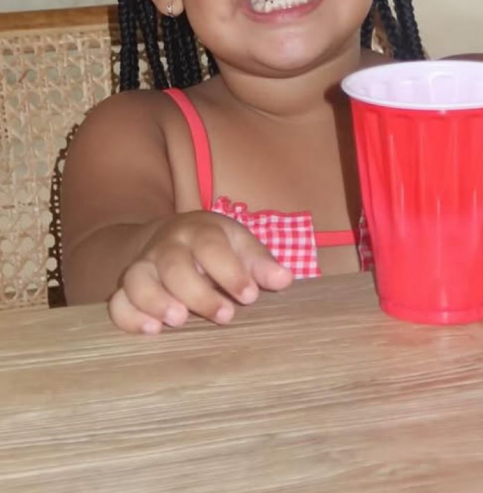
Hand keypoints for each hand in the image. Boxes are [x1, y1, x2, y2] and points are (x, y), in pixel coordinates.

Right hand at [108, 211, 292, 333]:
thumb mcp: (240, 244)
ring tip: (179, 321)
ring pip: (138, 279)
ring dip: (156, 301)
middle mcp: (168, 246)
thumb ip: (260, 262)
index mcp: (200, 231)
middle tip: (225, 317)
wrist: (171, 236)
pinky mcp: (127, 288)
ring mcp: (144, 266)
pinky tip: (151, 331)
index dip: (230, 271)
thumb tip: (284, 279)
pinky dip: (129, 316)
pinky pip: (118, 301)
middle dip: (198, 292)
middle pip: (174, 265)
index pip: (212, 246)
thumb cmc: (215, 245)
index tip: (250, 296)